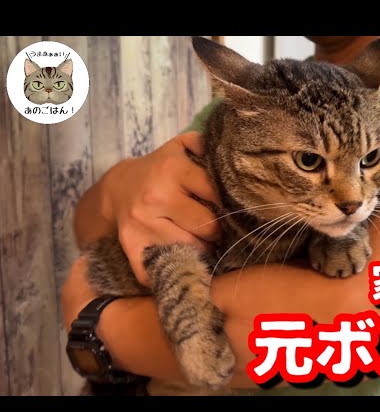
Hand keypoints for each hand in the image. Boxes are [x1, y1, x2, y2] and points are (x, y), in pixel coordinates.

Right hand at [103, 131, 220, 286]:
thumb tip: (230, 150)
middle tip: (216, 228)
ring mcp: (143, 223)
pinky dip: (174, 268)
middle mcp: (157, 196)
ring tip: (201, 240)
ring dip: (201, 248)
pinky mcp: (132, 244)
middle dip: (217, 230)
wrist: (117, 188)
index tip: (229, 208)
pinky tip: (181, 259)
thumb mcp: (179, 147)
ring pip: (191, 248)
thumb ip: (205, 144)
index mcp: (172, 170)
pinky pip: (160, 267)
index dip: (226, 204)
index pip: (215, 194)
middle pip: (207, 226)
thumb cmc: (159, 170)